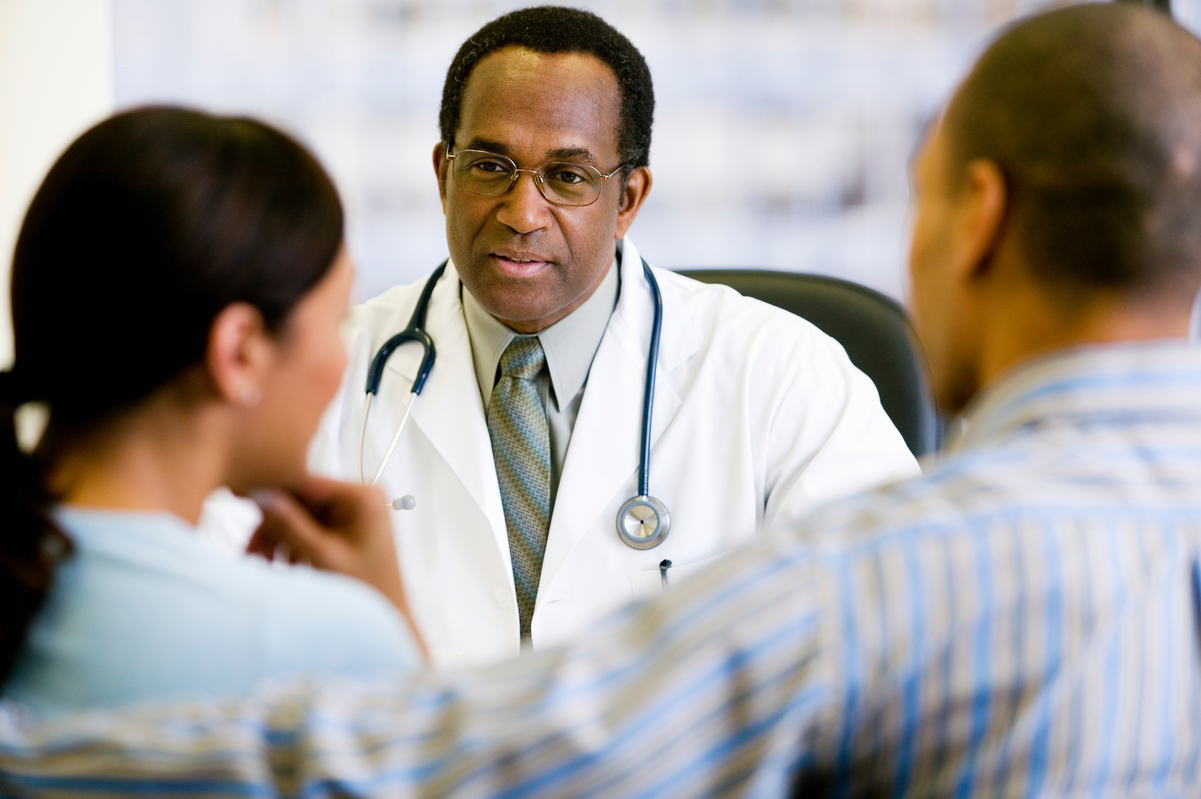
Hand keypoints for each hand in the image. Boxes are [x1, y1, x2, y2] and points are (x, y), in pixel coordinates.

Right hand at [247, 476, 427, 659]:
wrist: (389, 619)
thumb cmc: (365, 591)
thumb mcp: (322, 556)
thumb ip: (291, 525)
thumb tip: (261, 495)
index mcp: (363, 496)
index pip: (306, 483)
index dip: (273, 496)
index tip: (247, 511)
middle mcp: (362, 496)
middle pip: (303, 500)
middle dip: (275, 526)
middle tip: (250, 552)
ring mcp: (355, 511)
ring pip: (303, 515)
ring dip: (281, 537)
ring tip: (262, 564)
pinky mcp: (349, 526)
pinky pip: (313, 527)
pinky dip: (295, 543)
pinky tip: (283, 565)